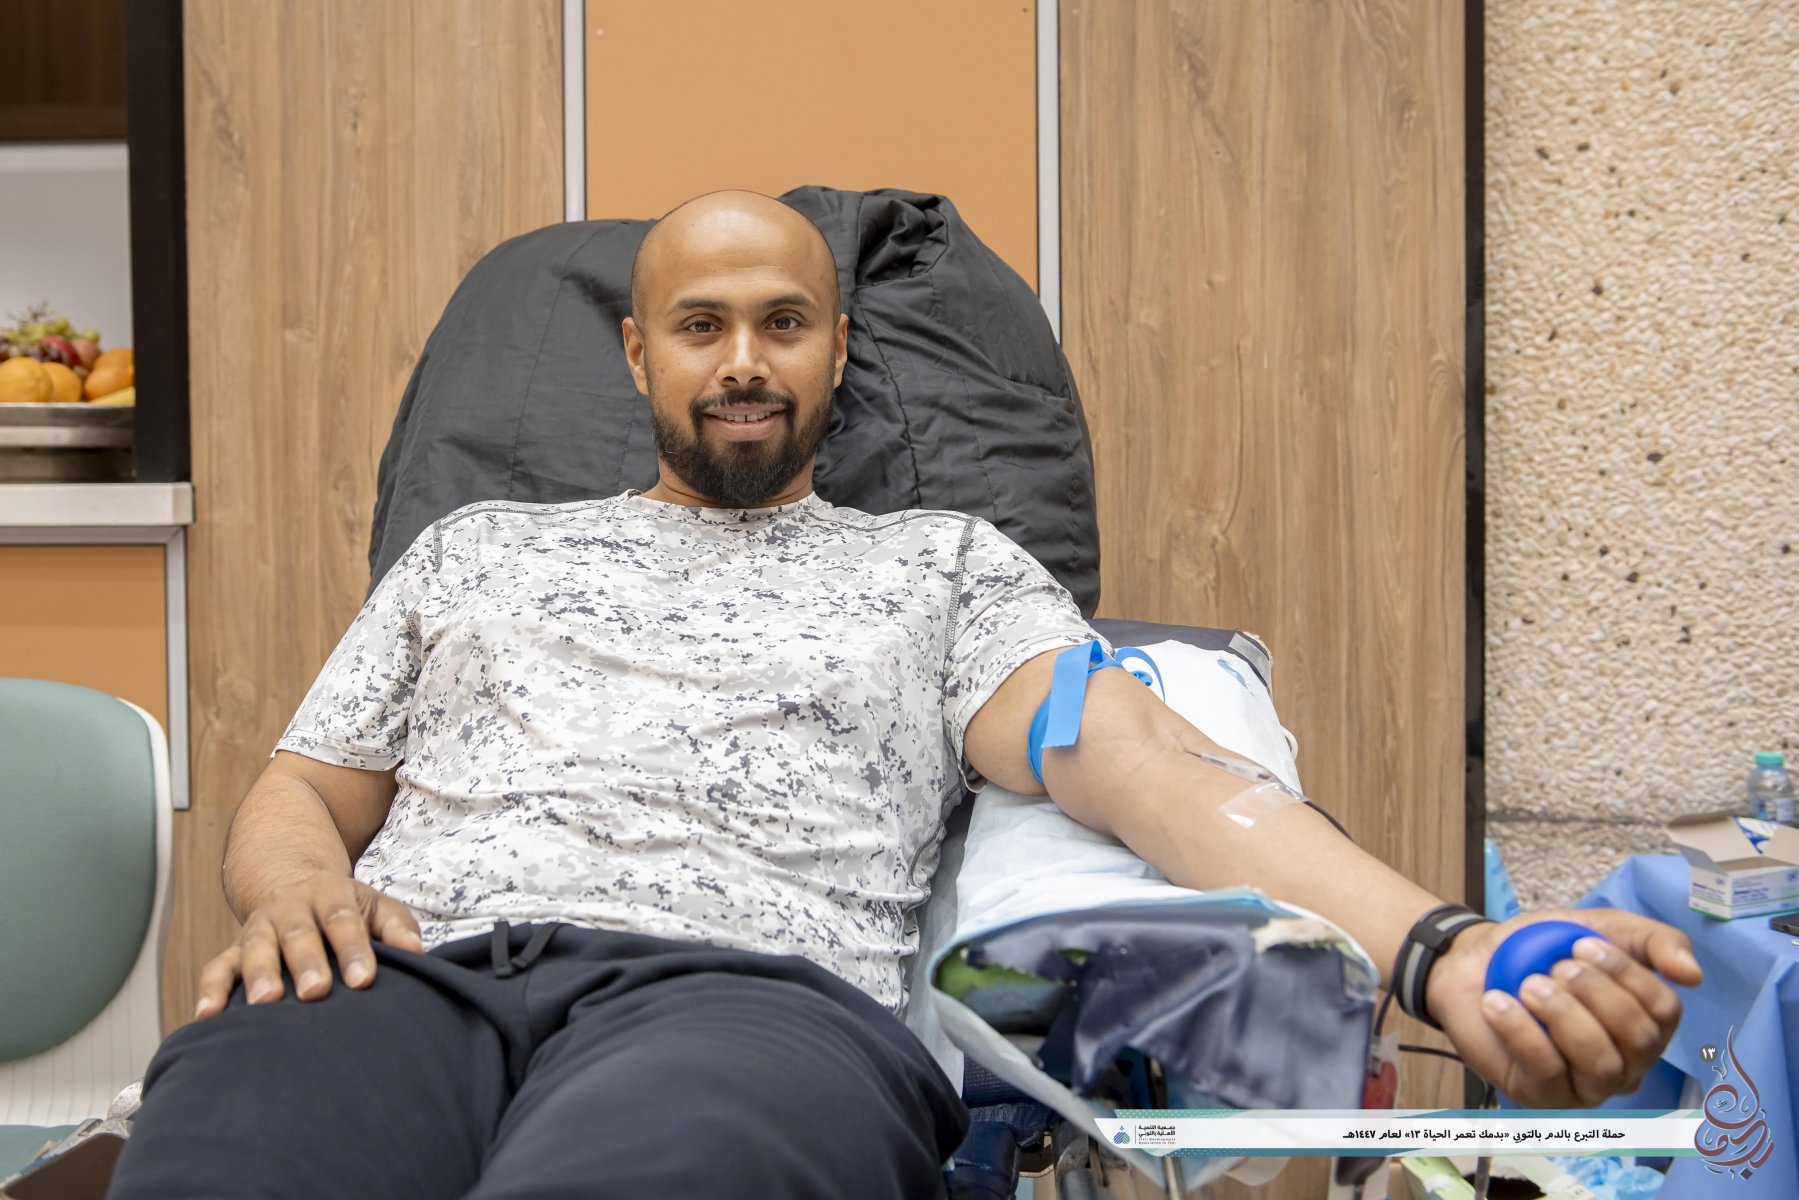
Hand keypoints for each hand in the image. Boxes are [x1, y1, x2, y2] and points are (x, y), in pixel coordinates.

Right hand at [194, 872, 422, 1020]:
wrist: (292, 883)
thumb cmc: (343, 906)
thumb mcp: (375, 905)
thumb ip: (397, 927)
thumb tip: (417, 953)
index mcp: (329, 894)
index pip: (343, 921)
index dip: (354, 950)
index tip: (364, 980)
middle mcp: (289, 908)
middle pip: (297, 934)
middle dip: (306, 963)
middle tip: (314, 992)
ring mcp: (258, 928)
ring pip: (254, 948)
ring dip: (258, 975)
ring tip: (264, 1004)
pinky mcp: (233, 951)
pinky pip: (217, 969)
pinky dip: (210, 992)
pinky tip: (206, 1017)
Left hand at [1424, 908, 1702, 1106]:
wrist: (1475, 961)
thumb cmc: (1545, 949)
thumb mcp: (1604, 927)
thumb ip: (1655, 941)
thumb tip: (1693, 974)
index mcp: (1649, 1024)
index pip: (1664, 1009)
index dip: (1626, 973)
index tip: (1583, 943)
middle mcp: (1629, 1063)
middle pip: (1637, 1037)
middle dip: (1594, 992)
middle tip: (1557, 965)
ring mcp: (1588, 1085)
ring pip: (1599, 1061)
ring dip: (1562, 1013)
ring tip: (1530, 985)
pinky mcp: (1543, 1096)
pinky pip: (1546, 1070)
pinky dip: (1520, 1028)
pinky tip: (1499, 1003)